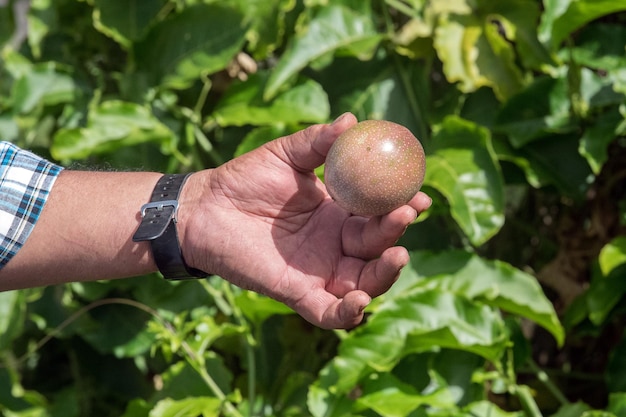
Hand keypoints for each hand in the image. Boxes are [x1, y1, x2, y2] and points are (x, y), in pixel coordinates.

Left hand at [180, 113, 430, 328]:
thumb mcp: (287, 155)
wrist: (205, 207)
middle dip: (396, 233)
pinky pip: (328, 312)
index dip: (402, 206)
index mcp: (338, 213)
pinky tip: (361, 300)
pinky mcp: (297, 292)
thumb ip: (319, 142)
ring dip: (385, 274)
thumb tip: (351, 120)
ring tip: (397, 254)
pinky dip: (348, 312)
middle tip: (407, 213)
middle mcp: (335, 244)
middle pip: (377, 247)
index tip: (419, 195)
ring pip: (364, 281)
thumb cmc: (244, 179)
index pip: (380, 214)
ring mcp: (319, 271)